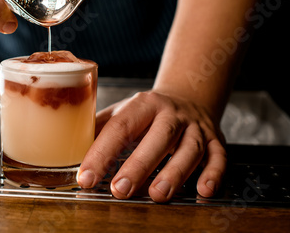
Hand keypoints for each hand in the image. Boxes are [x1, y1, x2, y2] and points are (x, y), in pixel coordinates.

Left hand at [77, 90, 226, 202]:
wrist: (188, 96)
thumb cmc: (148, 112)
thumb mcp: (123, 111)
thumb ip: (101, 128)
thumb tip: (70, 150)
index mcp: (143, 104)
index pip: (119, 127)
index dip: (101, 152)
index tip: (86, 176)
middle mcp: (171, 114)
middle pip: (158, 137)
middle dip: (139, 165)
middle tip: (120, 189)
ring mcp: (196, 127)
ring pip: (190, 149)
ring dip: (175, 172)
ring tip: (158, 194)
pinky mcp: (216, 140)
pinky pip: (219, 157)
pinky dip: (214, 174)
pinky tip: (203, 190)